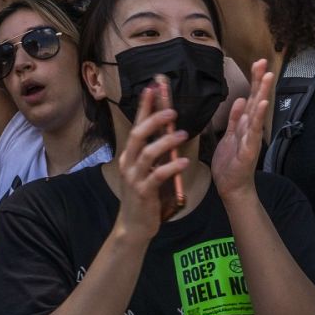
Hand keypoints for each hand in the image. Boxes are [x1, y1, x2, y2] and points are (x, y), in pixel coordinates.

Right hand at [113, 78, 187, 243]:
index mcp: (130, 155)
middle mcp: (129, 163)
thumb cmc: (144, 195)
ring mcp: (134, 178)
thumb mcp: (147, 170)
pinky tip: (185, 162)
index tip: (152, 88)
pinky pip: (157, 176)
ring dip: (165, 142)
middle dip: (154, 120)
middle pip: (138, 135)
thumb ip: (155, 152)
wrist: (134, 226)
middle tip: (172, 111)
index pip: (136, 125)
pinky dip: (171, 167)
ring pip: (147, 154)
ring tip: (183, 134)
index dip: (144, 107)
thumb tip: (168, 130)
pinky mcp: (143, 193)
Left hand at [212, 59, 274, 201]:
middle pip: (257, 100)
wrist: (231, 187)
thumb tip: (242, 98)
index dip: (254, 80)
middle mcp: (251, 128)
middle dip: (260, 81)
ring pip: (257, 111)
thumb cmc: (230, 163)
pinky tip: (262, 104)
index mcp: (245, 124)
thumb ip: (235, 117)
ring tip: (268, 76)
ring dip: (263, 93)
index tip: (258, 63)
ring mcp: (251, 138)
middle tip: (264, 62)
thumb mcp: (229, 135)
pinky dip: (257, 116)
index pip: (251, 97)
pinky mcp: (249, 149)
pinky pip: (253, 131)